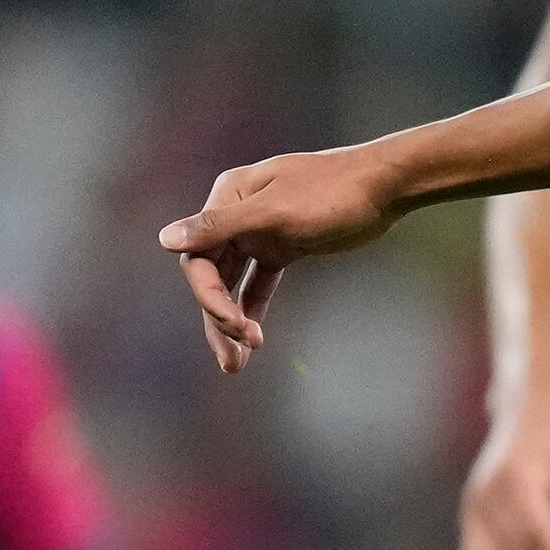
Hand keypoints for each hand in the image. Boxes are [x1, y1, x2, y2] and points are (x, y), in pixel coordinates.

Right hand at [158, 145, 403, 370]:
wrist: (384, 187)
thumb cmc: (332, 192)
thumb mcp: (275, 212)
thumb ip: (221, 226)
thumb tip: (165, 240)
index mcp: (228, 197)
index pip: (199, 258)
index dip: (210, 298)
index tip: (235, 327)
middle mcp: (237, 214)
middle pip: (213, 275)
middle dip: (220, 318)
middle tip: (236, 358)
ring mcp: (260, 231)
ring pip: (234, 283)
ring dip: (234, 320)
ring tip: (239, 361)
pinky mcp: (283, 245)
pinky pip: (258, 282)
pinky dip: (254, 308)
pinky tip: (254, 337)